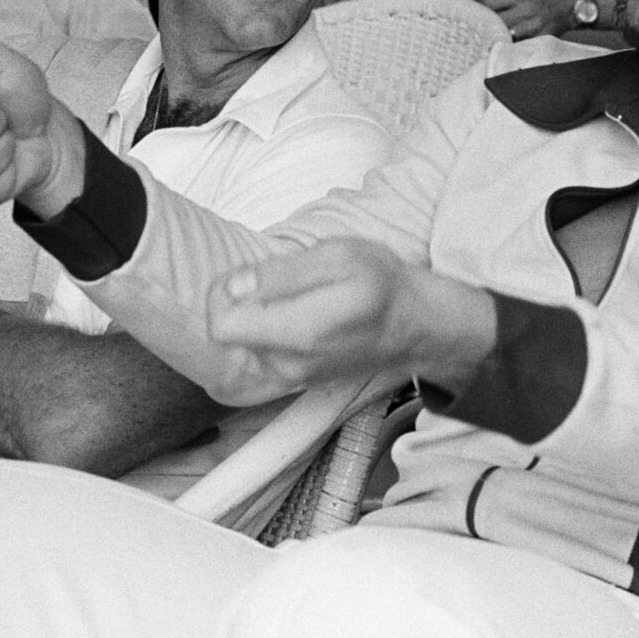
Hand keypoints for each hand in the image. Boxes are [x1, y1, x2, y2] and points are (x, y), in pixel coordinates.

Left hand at [207, 238, 495, 391]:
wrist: (417, 325)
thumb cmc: (381, 284)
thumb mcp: (336, 257)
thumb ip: (280, 274)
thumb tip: (234, 286)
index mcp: (299, 332)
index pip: (221, 327)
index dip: (221, 295)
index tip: (247, 275)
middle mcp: (290, 365)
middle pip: (231, 333)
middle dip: (245, 300)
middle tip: (283, 279)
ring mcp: (294, 377)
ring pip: (248, 342)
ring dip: (262, 315)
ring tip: (302, 295)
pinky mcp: (300, 380)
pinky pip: (266, 351)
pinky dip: (276, 329)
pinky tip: (307, 313)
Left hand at [473, 0, 580, 39]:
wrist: (572, 2)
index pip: (490, 3)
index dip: (478, 7)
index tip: (473, 9)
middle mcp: (528, 10)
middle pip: (496, 21)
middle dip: (485, 22)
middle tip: (477, 23)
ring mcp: (535, 26)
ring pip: (506, 34)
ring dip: (497, 33)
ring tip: (488, 32)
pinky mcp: (541, 38)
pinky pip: (520, 43)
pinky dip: (510, 41)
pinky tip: (504, 38)